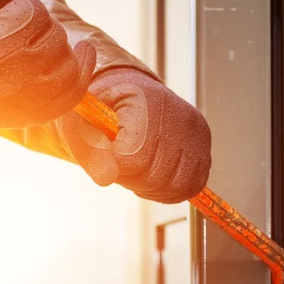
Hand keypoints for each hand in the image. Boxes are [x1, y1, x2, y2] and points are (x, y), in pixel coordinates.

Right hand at [0, 0, 95, 126]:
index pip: (36, 15)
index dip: (20, 7)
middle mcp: (17, 80)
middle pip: (55, 38)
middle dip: (38, 26)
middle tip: (9, 30)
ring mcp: (26, 102)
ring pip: (67, 64)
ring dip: (56, 46)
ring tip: (36, 39)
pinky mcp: (29, 115)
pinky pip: (71, 95)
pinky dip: (82, 73)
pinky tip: (85, 52)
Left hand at [57, 69, 211, 203]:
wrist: (126, 94)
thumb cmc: (99, 111)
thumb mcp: (79, 125)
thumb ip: (89, 151)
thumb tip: (107, 179)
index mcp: (145, 101)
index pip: (134, 157)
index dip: (114, 165)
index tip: (106, 149)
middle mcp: (178, 113)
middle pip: (156, 176)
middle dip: (131, 178)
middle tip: (119, 162)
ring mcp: (196, 130)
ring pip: (177, 186)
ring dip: (151, 188)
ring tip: (135, 169)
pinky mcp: (205, 144)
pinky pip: (192, 185)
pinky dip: (170, 190)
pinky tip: (152, 176)